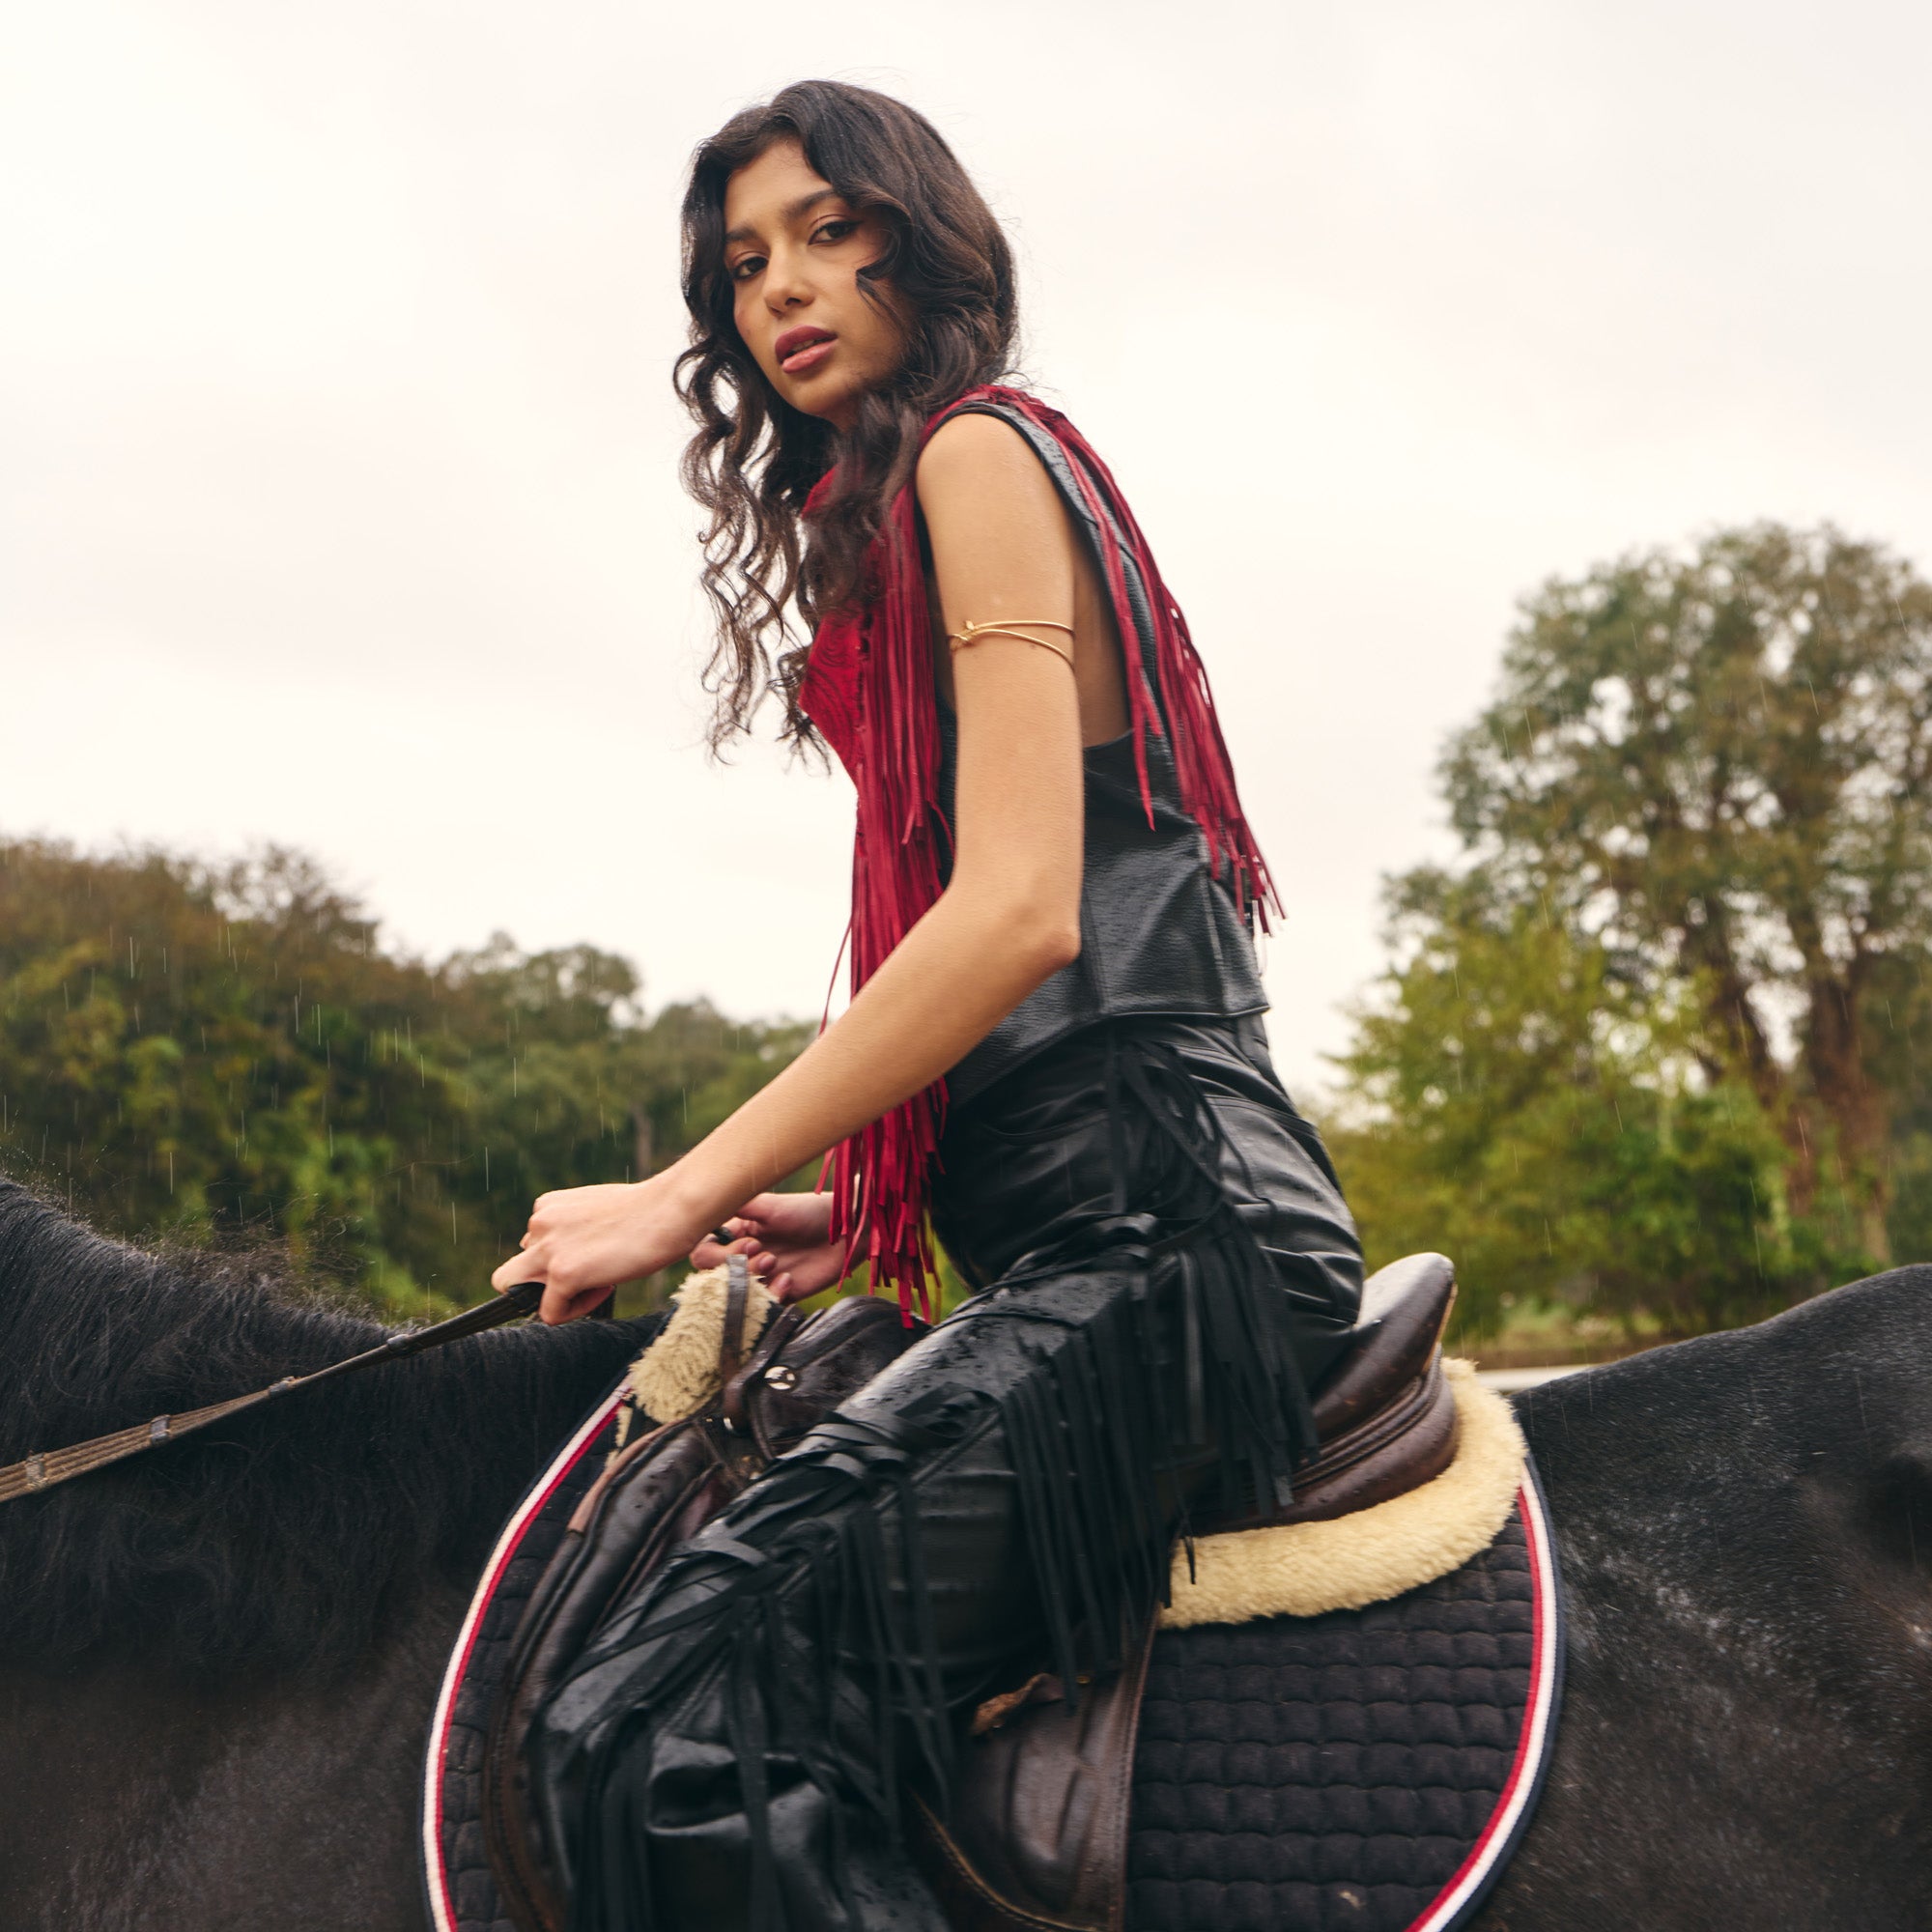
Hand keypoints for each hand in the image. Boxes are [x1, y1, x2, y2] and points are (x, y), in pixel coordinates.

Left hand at [492, 1175, 707, 1324]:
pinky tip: (606, 1288)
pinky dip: (575, 1311)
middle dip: (542, 1285)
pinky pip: (550, 1313)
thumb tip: (570, 1259)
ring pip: (519, 1294)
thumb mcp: (597, 1211)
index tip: (597, 1257)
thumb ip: (573, 1231)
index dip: (563, 1261)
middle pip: (511, 1274)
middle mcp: (539, 1224)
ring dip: (556, 1297)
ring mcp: (548, 1249)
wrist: (672, 1207)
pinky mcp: (561, 1273)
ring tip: (596, 1284)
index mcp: (547, 1206)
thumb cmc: (648, 1210)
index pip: (533, 1249)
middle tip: (584, 1280)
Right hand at [687, 1191, 847, 1304]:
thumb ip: (736, 1206)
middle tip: (767, 1256)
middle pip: (714, 1278)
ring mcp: (761, 1278)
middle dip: (737, 1269)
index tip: (750, 1243)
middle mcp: (744, 1257)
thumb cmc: (808, 1211)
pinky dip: (772, 1296)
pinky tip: (789, 1280)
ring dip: (753, 1283)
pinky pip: (763, 1307)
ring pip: (736, 1296)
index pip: (703, 1253)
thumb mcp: (770, 1205)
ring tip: (777, 1264)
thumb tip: (705, 1205)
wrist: (846, 1231)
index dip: (719, 1254)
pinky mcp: (780, 1294)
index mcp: (736, 1234)